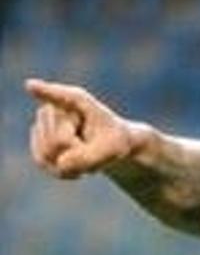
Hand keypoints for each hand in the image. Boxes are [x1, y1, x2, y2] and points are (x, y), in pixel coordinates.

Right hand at [25, 78, 139, 178]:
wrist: (106, 146)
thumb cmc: (112, 142)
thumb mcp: (110, 152)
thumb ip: (88, 158)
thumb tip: (60, 165)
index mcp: (78, 102)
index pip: (62, 98)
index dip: (46, 92)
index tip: (32, 86)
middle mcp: (54, 108)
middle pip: (57, 142)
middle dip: (75, 152)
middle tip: (89, 147)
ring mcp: (41, 123)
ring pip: (49, 153)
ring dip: (69, 162)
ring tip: (82, 153)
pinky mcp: (36, 141)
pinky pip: (43, 162)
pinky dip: (60, 168)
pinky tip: (72, 162)